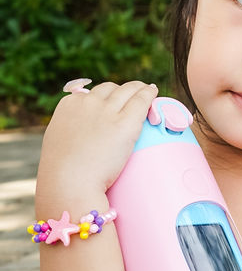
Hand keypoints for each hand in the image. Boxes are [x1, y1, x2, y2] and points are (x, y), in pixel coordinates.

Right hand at [37, 81, 158, 200]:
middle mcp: (89, 102)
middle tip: (133, 93)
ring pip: (129, 90)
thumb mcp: (58, 139)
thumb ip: (70, 128)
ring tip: (147, 89)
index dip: (105, 97)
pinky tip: (154, 92)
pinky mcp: (126, 122)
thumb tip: (79, 128)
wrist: (70, 182)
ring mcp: (108, 111)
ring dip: (139, 88)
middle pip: (111, 88)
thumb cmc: (62, 170)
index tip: (112, 102)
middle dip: (122, 91)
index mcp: (70, 104)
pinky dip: (149, 94)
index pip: (93, 93)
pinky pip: (142, 100)